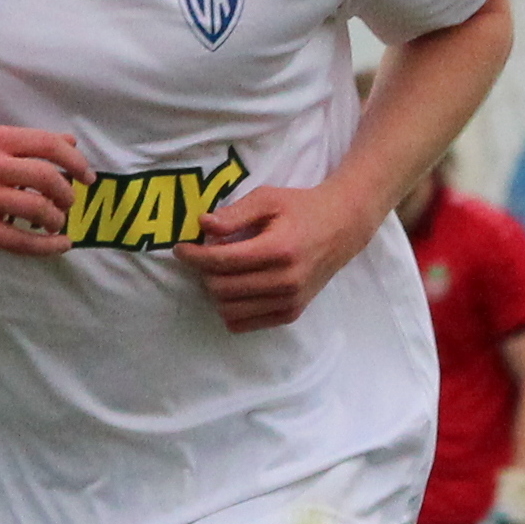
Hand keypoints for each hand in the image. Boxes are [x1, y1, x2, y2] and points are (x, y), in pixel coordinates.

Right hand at [0, 126, 80, 253]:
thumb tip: (69, 141)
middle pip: (46, 176)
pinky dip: (46, 245)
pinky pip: (18, 240)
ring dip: (55, 219)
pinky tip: (59, 246)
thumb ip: (25, 145)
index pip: (47, 144)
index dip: (75, 161)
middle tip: (67, 204)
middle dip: (66, 194)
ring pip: (35, 208)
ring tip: (55, 223)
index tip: (87, 177)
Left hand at [178, 179, 380, 332]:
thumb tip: (202, 225)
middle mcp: (285, 281)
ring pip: (229, 311)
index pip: (221, 262)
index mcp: (279, 250)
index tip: (182, 248)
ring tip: (221, 271)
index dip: (193, 256)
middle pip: (221, 289)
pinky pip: (244, 324)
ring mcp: (289, 301)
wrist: (342, 228)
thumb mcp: (268, 199)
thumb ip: (234, 214)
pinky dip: (231, 309)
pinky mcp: (290, 314)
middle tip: (203, 257)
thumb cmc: (301, 209)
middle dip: (203, 273)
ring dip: (216, 292)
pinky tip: (235, 288)